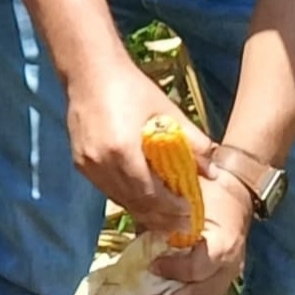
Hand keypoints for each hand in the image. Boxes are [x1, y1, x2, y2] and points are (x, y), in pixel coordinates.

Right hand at [63, 60, 195, 236]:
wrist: (89, 70)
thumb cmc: (130, 87)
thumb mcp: (166, 111)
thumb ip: (192, 141)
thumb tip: (214, 170)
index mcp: (123, 150)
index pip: (150, 194)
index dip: (170, 209)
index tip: (188, 214)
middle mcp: (101, 162)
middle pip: (134, 203)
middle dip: (159, 217)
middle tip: (180, 224)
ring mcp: (87, 164)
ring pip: (119, 199)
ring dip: (142, 210)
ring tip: (164, 216)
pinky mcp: (80, 162)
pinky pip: (107, 189)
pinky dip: (125, 196)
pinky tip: (141, 197)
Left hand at [144, 156, 254, 294]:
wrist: (237, 190)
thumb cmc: (209, 189)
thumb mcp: (190, 192)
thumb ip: (166, 212)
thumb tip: (137, 226)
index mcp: (223, 242)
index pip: (199, 267)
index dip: (175, 270)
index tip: (152, 266)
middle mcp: (230, 264)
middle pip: (202, 294)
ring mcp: (229, 276)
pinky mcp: (224, 281)